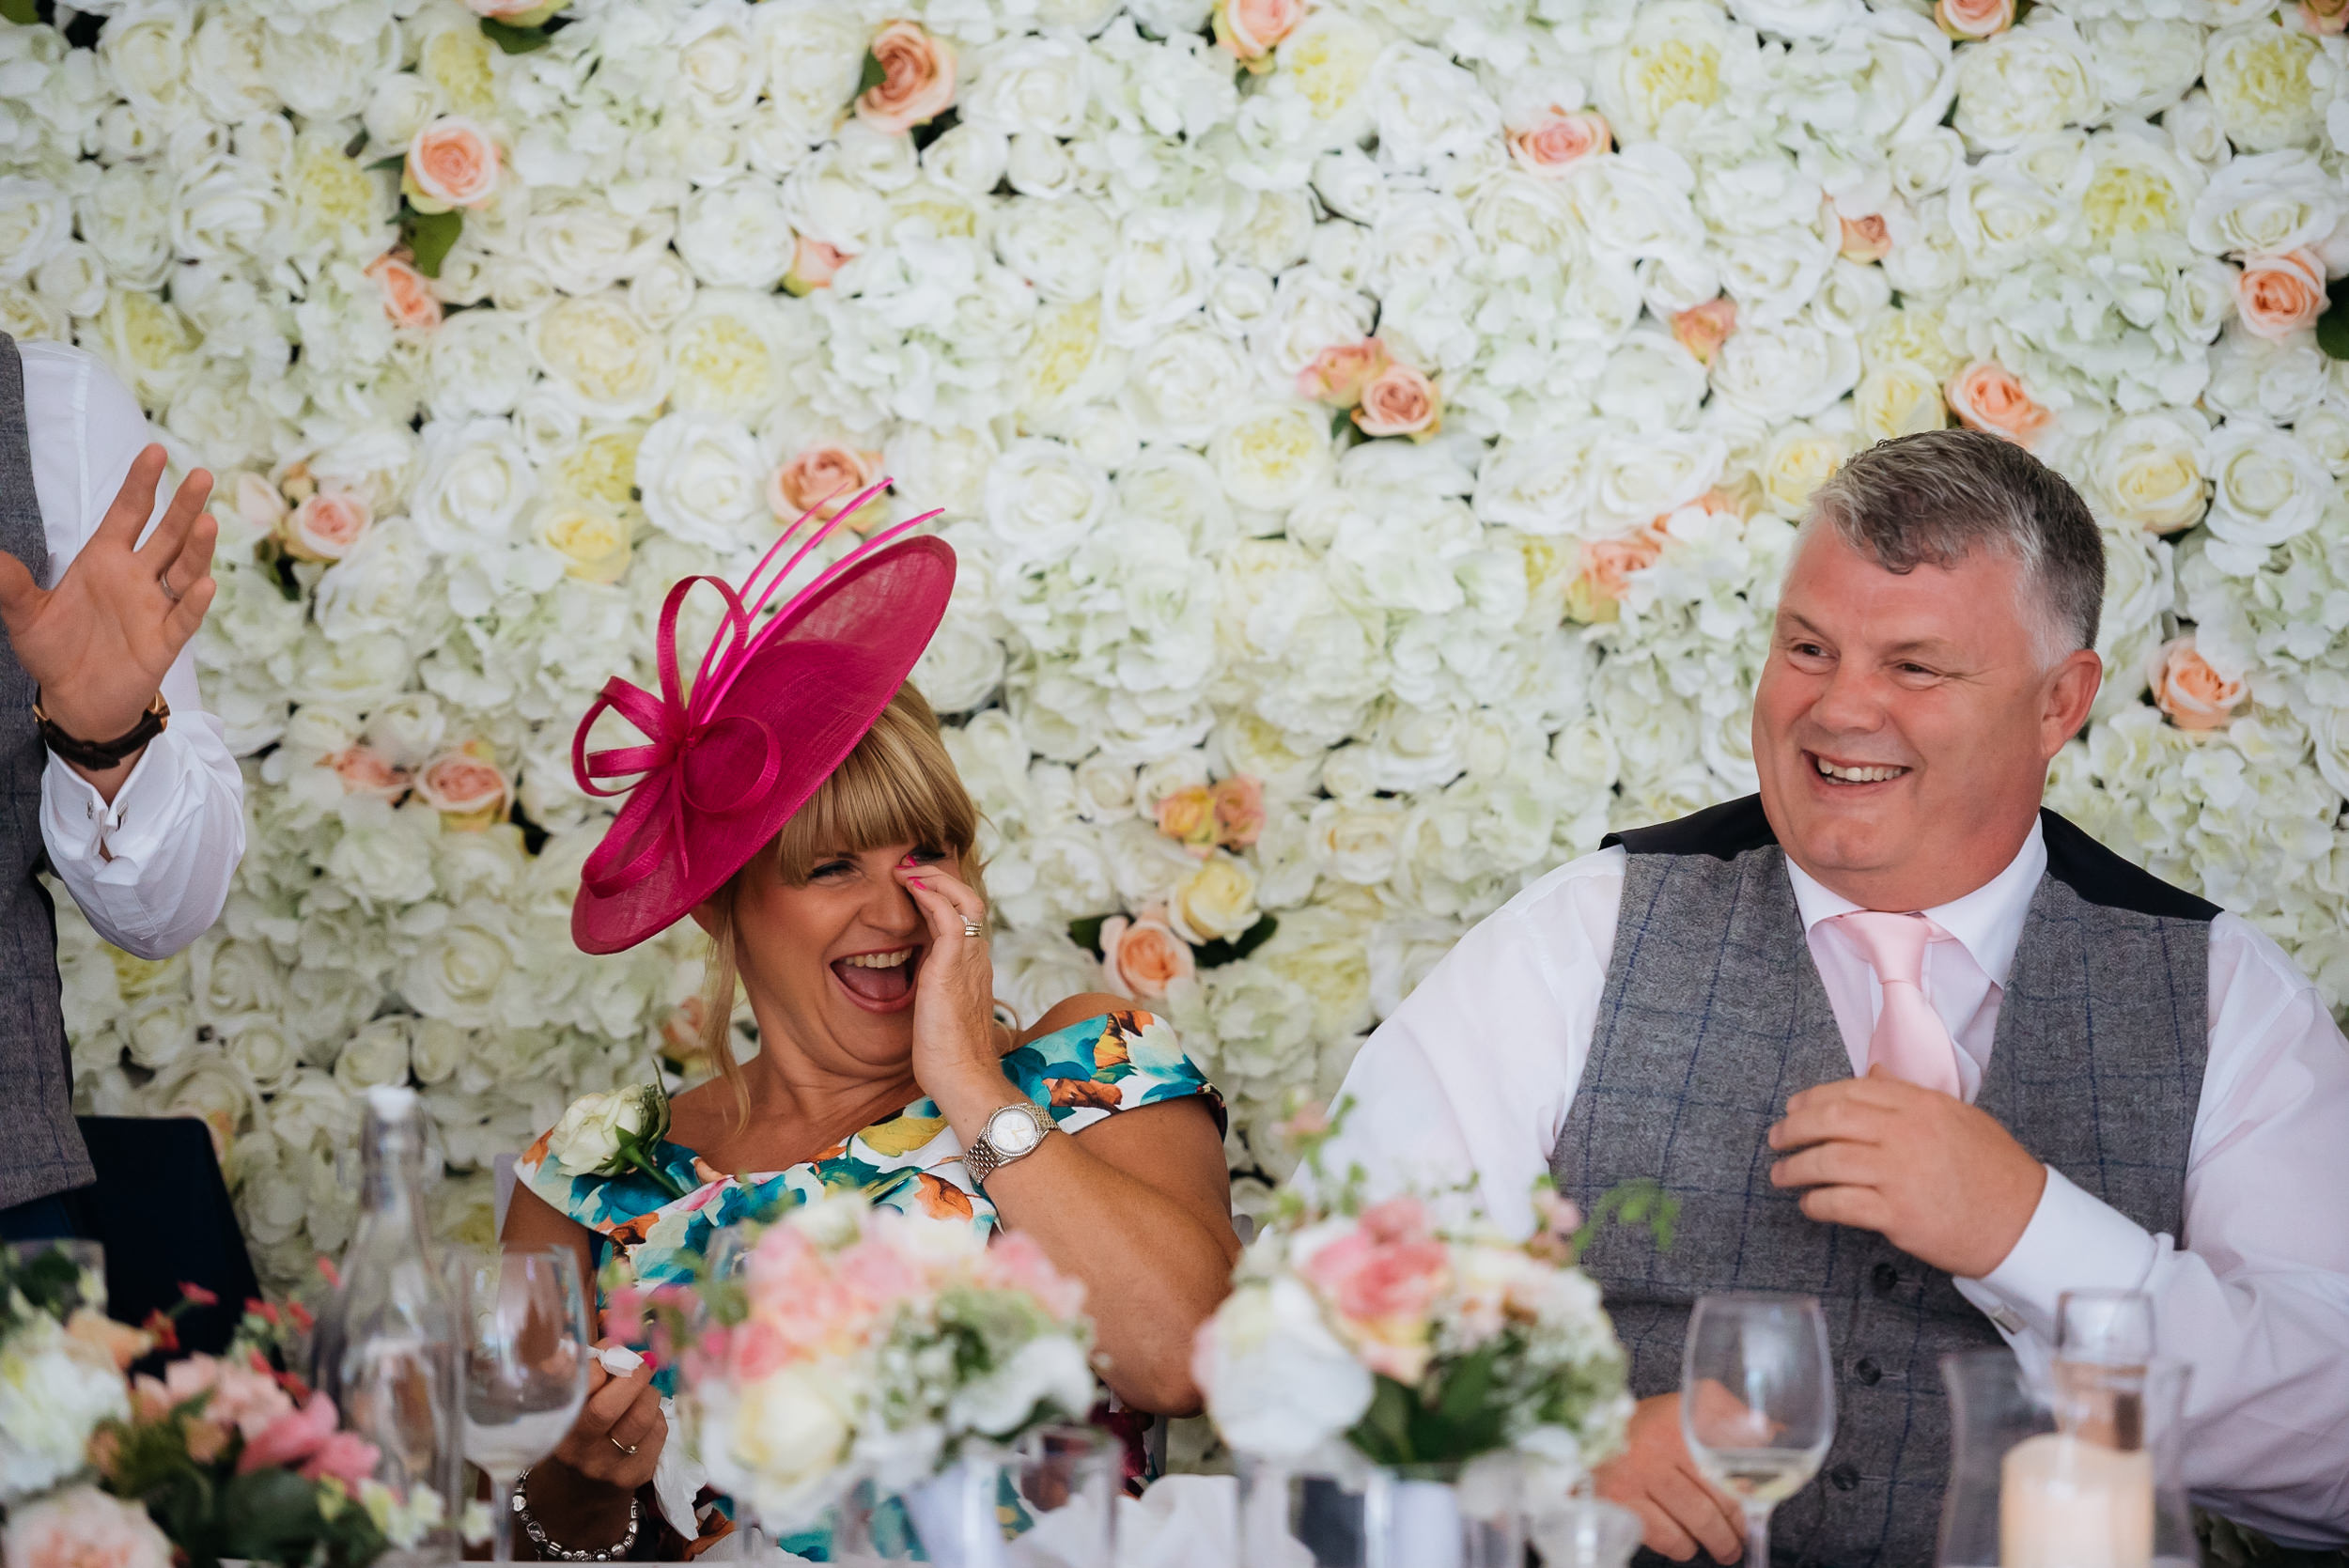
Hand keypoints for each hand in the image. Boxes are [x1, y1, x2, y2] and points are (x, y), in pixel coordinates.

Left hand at [0, 444, 215, 747]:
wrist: (75, 700)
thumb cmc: (55, 650)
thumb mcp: (24, 613)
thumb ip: (9, 583)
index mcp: (105, 561)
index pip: (128, 513)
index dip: (141, 484)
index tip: (156, 452)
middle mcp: (136, 578)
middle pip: (167, 535)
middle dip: (183, 506)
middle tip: (202, 475)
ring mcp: (154, 608)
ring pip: (184, 570)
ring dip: (197, 548)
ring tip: (208, 521)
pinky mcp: (163, 642)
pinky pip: (183, 618)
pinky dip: (194, 603)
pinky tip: (206, 585)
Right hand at [533, 1339, 663, 1538]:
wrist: (579, 1494)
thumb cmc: (574, 1431)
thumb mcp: (567, 1404)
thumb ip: (582, 1370)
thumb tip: (613, 1341)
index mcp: (556, 1422)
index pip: (576, 1389)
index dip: (599, 1363)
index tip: (610, 1351)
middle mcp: (576, 1449)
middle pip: (607, 1407)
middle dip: (631, 1374)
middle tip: (641, 1361)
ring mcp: (606, 1466)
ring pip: (640, 1417)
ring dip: (648, 1392)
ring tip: (643, 1388)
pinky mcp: (635, 1475)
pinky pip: (657, 1432)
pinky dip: (656, 1413)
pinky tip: (645, 1415)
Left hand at [892, 856, 1012, 1123]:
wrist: (963, 1078)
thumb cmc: (949, 1056)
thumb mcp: (939, 1013)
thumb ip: (934, 992)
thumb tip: (919, 987)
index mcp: (973, 969)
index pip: (966, 918)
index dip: (942, 896)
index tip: (915, 886)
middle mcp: (978, 958)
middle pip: (970, 901)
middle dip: (941, 878)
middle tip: (909, 869)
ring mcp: (970, 961)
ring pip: (965, 901)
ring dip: (934, 879)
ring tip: (907, 870)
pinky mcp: (953, 968)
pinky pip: (951, 918)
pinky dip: (933, 896)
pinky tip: (912, 888)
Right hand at [1593, 1392, 1744, 1563]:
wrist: (1579, 1438)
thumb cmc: (1641, 1428)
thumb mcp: (1682, 1407)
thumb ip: (1728, 1414)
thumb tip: (1774, 1433)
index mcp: (1679, 1415)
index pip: (1734, 1452)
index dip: (1754, 1481)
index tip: (1760, 1497)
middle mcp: (1659, 1442)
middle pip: (1720, 1494)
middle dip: (1738, 1522)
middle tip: (1742, 1534)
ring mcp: (1637, 1475)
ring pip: (1699, 1520)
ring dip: (1717, 1540)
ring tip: (1724, 1547)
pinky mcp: (1620, 1504)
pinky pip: (1667, 1537)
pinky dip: (1683, 1545)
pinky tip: (1687, 1542)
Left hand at [1767, 1067, 2046, 1278]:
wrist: (2024, 1222)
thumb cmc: (1994, 1170)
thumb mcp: (1958, 1117)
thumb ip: (1911, 1094)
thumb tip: (1874, 1071)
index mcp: (1921, 1105)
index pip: (1852, 1089)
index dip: (1814, 1098)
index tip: (1793, 1107)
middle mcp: (1906, 1133)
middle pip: (1831, 1120)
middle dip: (1793, 1128)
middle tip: (1776, 1139)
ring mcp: (1900, 1173)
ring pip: (1828, 1161)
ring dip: (1796, 1168)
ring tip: (1781, 1175)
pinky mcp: (1898, 1214)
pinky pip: (1841, 1203)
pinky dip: (1817, 1203)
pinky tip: (1809, 1205)